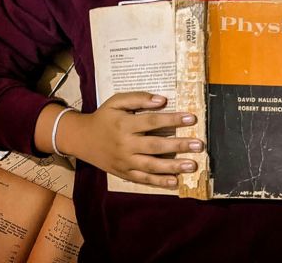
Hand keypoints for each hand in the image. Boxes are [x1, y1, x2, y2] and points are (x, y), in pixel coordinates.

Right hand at [66, 92, 203, 188]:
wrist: (82, 139)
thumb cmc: (104, 117)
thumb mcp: (116, 102)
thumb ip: (138, 98)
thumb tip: (162, 100)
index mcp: (124, 125)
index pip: (152, 121)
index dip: (173, 120)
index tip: (192, 118)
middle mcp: (125, 144)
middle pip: (155, 146)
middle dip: (179, 146)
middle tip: (198, 144)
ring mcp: (125, 161)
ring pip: (151, 166)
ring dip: (173, 166)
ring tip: (192, 164)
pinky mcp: (124, 173)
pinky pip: (143, 179)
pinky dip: (159, 182)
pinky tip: (175, 181)